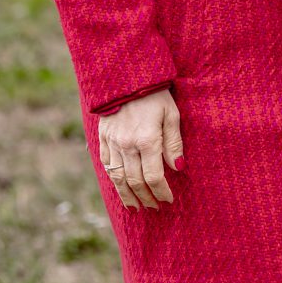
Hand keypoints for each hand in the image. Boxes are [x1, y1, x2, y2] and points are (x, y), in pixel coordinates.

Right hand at [99, 88, 184, 208]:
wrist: (125, 74)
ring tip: (136, 208)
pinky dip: (113, 181)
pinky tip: (120, 188)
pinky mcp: (102, 138)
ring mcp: (112, 142)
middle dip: (146, 198)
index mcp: (147, 139)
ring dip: (128, 196)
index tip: (168, 200)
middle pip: (136, 182)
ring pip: (118, 179)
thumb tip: (178, 168)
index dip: (161, 192)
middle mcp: (127, 145)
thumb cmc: (155, 93)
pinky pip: (106, 165)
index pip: (154, 177)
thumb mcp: (171, 113)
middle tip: (155, 207)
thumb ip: (174, 142)